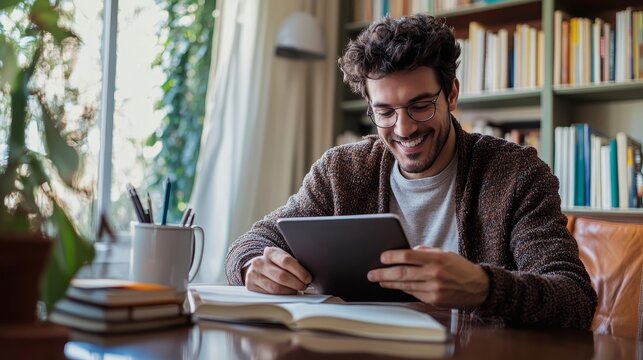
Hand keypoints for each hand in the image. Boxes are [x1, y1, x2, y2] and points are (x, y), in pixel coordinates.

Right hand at [244, 247, 311, 294]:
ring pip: (276, 288)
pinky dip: (282, 296)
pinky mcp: (251, 286)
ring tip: (297, 290)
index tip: (308, 278)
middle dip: (297, 283)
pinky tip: (287, 293)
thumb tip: (309, 275)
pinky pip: (270, 295)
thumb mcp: (283, 259)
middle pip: (282, 276)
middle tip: (304, 286)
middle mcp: (260, 262)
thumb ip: (294, 264)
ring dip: (290, 291)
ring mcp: (253, 274)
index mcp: (270, 252)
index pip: (286, 261)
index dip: (300, 271)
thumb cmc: (277, 265)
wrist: (258, 269)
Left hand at [367, 245, 488, 307]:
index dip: (392, 257)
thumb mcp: (444, 253)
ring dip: (389, 283)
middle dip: (383, 274)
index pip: (408, 256)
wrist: (479, 288)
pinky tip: (395, 287)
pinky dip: (403, 290)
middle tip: (371, 274)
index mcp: (436, 259)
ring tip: (379, 280)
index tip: (381, 257)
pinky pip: (413, 294)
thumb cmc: (460, 268)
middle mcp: (434, 274)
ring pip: (405, 285)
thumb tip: (405, 252)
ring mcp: (433, 289)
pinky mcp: (433, 301)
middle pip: (402, 273)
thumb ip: (425, 252)